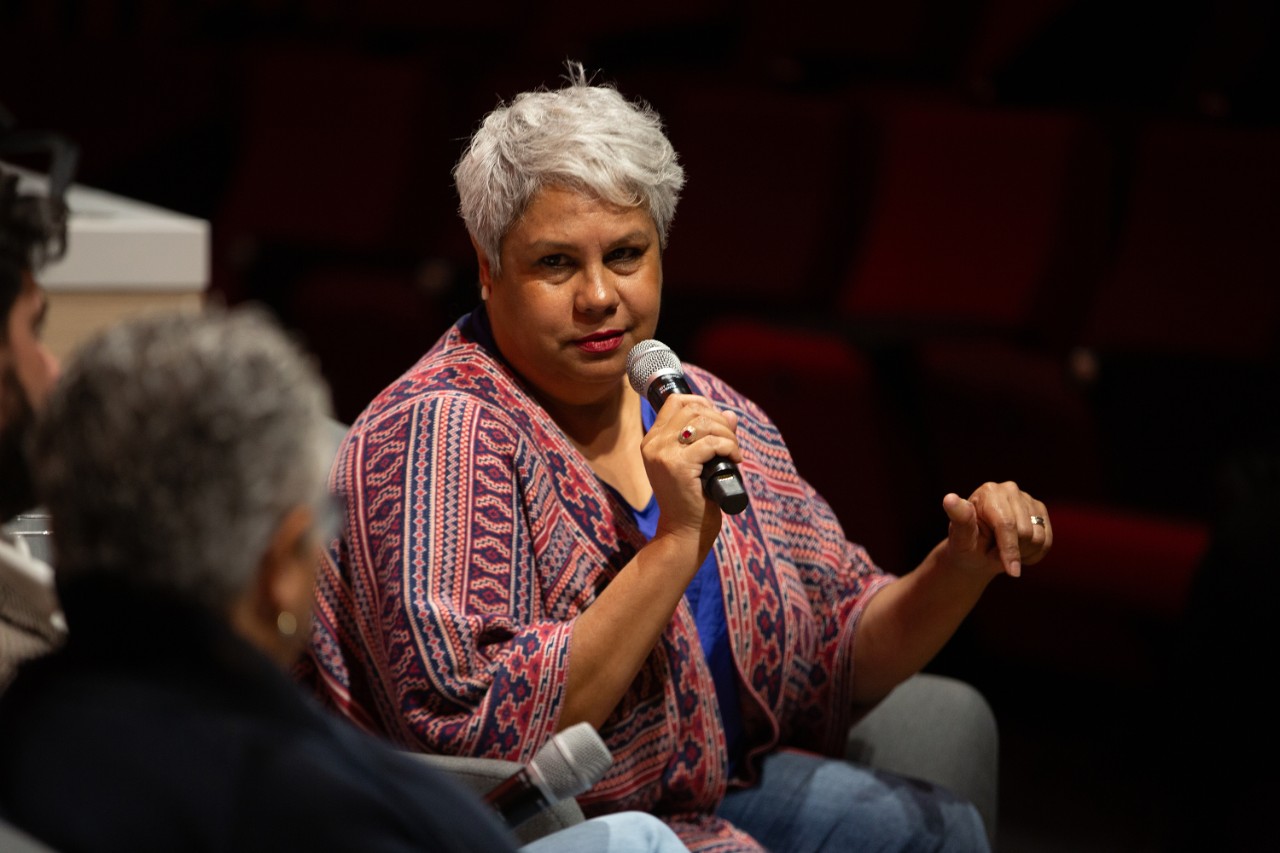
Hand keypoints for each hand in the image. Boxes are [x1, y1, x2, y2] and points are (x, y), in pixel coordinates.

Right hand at [641, 394, 741, 543]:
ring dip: (727, 434)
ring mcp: (664, 454)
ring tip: (734, 452)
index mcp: (652, 440)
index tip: (718, 421)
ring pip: (704, 423)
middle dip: (720, 420)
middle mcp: (654, 443)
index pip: (675, 401)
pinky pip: (712, 443)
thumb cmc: (691, 498)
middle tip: (731, 441)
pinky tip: (735, 460)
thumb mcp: (697, 462)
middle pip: (693, 409)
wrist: (683, 531)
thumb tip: (730, 414)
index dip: (701, 403)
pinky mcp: (679, 466)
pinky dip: (730, 447)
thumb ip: (708, 436)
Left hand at [941, 481, 1050, 577]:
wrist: (977, 553)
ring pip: (1038, 538)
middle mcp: (1009, 490)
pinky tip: (1018, 550)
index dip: (1010, 550)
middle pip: (1025, 532)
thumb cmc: (966, 545)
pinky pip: (1047, 542)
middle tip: (995, 552)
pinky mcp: (1040, 511)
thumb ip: (959, 519)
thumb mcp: (960, 538)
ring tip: (1004, 550)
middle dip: (1012, 552)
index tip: (1012, 572)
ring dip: (1022, 554)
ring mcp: (1027, 499)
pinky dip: (1033, 554)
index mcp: (988, 492)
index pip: (1006, 524)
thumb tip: (949, 499)